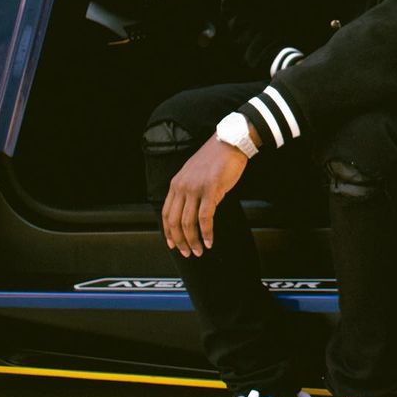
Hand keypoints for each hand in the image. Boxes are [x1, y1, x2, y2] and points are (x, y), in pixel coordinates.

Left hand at [162, 137, 247, 256]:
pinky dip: (206, 233)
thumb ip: (189, 191)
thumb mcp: (194, 174)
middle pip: (175, 221)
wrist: (230, 142)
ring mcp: (196, 188)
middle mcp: (182, 186)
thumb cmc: (216, 159)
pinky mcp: (211, 189)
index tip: (173, 245)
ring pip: (189, 222)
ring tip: (200, 251)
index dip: (168, 232)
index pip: (166, 213)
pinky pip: (205, 217)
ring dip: (193, 241)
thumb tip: (191, 214)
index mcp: (176, 183)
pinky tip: (210, 241)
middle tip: (187, 253)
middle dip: (180, 241)